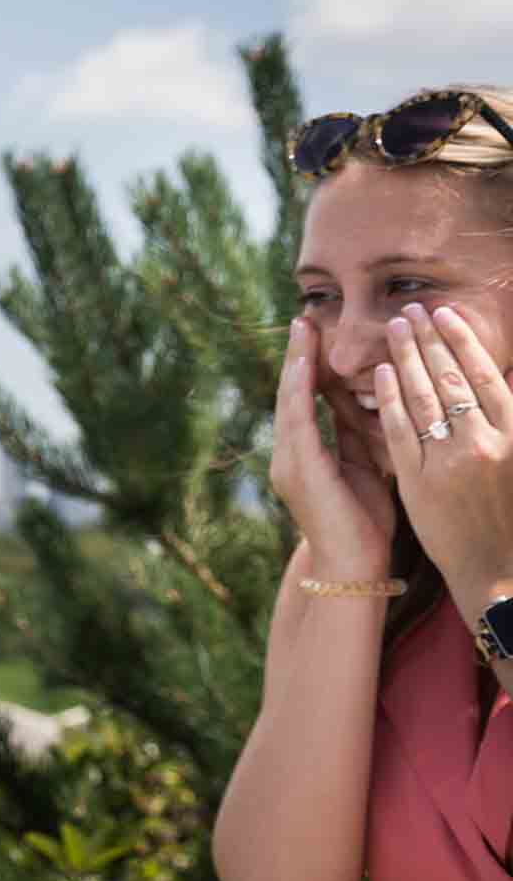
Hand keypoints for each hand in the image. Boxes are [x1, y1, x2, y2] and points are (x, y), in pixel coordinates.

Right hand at [272, 316, 395, 576]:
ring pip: (290, 402)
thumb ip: (353, 437)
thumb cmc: (361, 524)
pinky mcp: (298, 467)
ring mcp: (288, 461)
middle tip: (303, 320)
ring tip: (303, 331)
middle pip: (291, 396)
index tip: (316, 336)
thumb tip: (359, 402)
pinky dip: (301, 390)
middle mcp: (288, 456)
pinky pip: (298, 420)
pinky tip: (306, 366)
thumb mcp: (362, 469)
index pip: (305, 403)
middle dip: (298, 357)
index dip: (309, 369)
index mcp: (304, 457)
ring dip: (296, 365)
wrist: (351, 565)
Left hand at [372, 303, 512, 606]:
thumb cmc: (510, 514)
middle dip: (430, 340)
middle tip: (412, 309)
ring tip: (395, 328)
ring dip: (407, 358)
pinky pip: (400, 431)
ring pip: (425, 398)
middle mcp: (485, 444)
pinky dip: (390, 399)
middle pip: (453, 379)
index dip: (464, 341)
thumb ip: (504, 420)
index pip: (487, 376)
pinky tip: (380, 373)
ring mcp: (450, 462)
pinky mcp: (419, 482)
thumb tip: (497, 381)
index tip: (447, 314)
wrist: (496, 570)